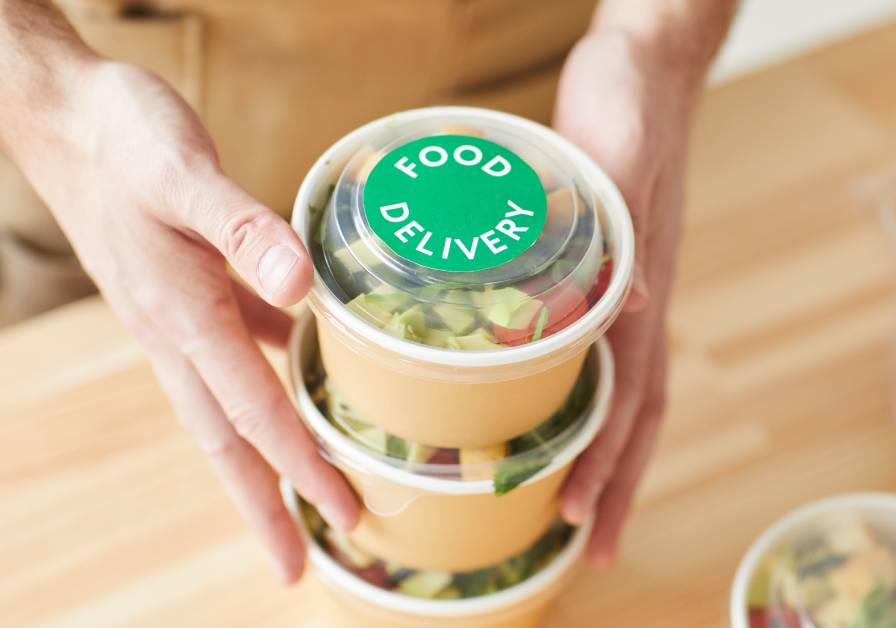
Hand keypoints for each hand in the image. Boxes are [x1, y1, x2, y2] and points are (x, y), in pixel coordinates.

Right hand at [7, 61, 358, 582]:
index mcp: (182, 317)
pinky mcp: (190, 288)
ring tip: (309, 495)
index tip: (344, 514)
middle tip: (298, 567)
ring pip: (233, 403)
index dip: (302, 466)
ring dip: (269, 455)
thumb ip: (245, 229)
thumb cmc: (123, 137)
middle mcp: (179, 332)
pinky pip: (241, 349)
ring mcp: (181, 316)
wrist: (66, 113)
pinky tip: (315, 371)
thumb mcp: (185, 173)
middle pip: (230, 438)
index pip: (255, 412)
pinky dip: (277, 375)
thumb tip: (301, 285)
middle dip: (266, 504)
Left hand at [554, 31, 698, 562]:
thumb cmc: (629, 102)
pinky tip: (565, 417)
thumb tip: (629, 308)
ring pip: (625, 390)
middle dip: (615, 481)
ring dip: (608, 454)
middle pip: (637, 410)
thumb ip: (620, 224)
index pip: (631, 390)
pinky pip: (606, 353)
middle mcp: (643, 301)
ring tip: (583, 510)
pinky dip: (590, 399)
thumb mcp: (619, 153)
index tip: (577, 511)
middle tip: (591, 546)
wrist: (646, 67)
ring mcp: (632, 290)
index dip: (607, 455)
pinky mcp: (611, 272)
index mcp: (645, 284)